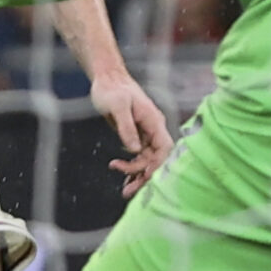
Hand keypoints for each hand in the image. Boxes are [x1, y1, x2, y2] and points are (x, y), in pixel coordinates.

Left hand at [91, 74, 174, 197]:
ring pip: (147, 160)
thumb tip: (134, 149)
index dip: (157, 164)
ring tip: (125, 191)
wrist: (106, 78)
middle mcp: (152, 129)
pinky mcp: (134, 136)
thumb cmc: (112, 88)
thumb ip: (126, 127)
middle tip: (130, 191)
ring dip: (137, 175)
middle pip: (156, 158)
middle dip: (144, 176)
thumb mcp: (118, 105)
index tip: (145, 176)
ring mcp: (144, 133)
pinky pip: (138, 157)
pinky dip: (131, 168)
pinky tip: (123, 178)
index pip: (163, 147)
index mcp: (153, 120)